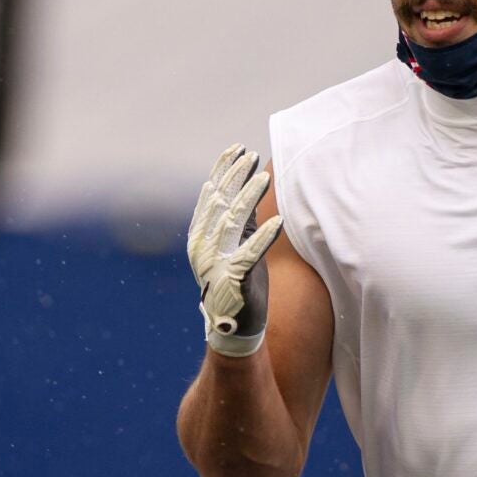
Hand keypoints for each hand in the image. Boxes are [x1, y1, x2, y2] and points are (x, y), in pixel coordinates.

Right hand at [188, 144, 282, 356]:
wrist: (232, 328)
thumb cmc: (236, 282)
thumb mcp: (233, 244)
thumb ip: (237, 219)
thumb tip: (247, 184)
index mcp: (199, 235)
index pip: (209, 194)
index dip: (223, 169)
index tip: (238, 149)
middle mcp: (202, 246)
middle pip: (219, 202)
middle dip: (235, 176)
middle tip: (251, 155)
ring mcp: (215, 263)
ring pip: (232, 222)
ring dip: (248, 198)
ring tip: (264, 178)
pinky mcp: (233, 280)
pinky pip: (249, 254)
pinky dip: (263, 237)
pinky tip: (278, 220)